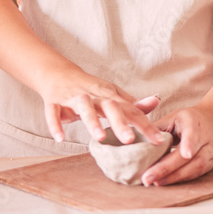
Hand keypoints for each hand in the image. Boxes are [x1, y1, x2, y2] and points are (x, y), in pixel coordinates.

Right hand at [38, 69, 161, 144]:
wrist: (58, 73)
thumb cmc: (90, 88)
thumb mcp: (112, 94)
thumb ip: (132, 103)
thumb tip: (155, 102)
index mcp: (109, 95)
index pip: (130, 110)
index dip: (145, 124)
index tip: (159, 140)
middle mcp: (93, 95)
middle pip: (109, 106)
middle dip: (119, 122)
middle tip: (129, 139)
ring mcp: (73, 97)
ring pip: (83, 107)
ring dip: (91, 121)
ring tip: (100, 137)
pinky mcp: (55, 102)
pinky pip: (53, 112)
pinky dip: (56, 124)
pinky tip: (60, 138)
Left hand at [141, 105, 212, 185]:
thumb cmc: (188, 119)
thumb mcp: (172, 117)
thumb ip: (157, 128)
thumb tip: (135, 140)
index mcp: (193, 122)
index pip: (193, 133)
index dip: (189, 144)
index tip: (186, 154)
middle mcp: (205, 137)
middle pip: (189, 156)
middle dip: (168, 169)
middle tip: (149, 177)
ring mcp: (210, 151)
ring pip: (194, 168)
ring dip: (173, 178)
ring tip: (155, 182)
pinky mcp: (210, 163)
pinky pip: (195, 174)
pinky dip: (180, 180)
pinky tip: (166, 182)